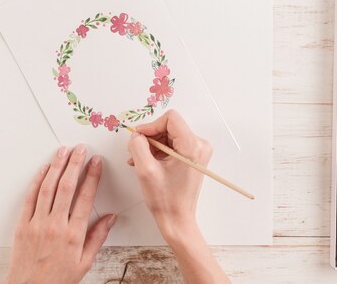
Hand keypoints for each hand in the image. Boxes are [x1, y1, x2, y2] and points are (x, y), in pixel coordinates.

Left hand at [7, 145, 115, 283]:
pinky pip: (30, 197)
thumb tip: (111, 218)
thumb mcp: (84, 262)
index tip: (96, 163)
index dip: (92, 176)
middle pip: (67, 186)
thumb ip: (98, 237)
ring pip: (48, 187)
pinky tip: (44, 170)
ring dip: (56, 166)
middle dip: (75, 164)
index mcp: (74, 234)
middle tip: (81, 149)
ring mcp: (37, 223)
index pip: (85, 197)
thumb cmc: (57, 279)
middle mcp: (55, 225)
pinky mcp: (23, 224)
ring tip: (63, 151)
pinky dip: (37, 181)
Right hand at [126, 110, 211, 239]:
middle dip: (151, 137)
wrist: (177, 218)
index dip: (151, 126)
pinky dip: (158, 151)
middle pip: (169, 126)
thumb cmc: (164, 199)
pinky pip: (173, 144)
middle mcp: (199, 145)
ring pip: (169, 135)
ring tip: (139, 160)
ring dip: (152, 145)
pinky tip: (147, 162)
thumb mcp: (145, 169)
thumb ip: (138, 145)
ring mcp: (197, 151)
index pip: (170, 118)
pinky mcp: (193, 157)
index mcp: (192, 146)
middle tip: (136, 152)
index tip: (139, 139)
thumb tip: (137, 134)